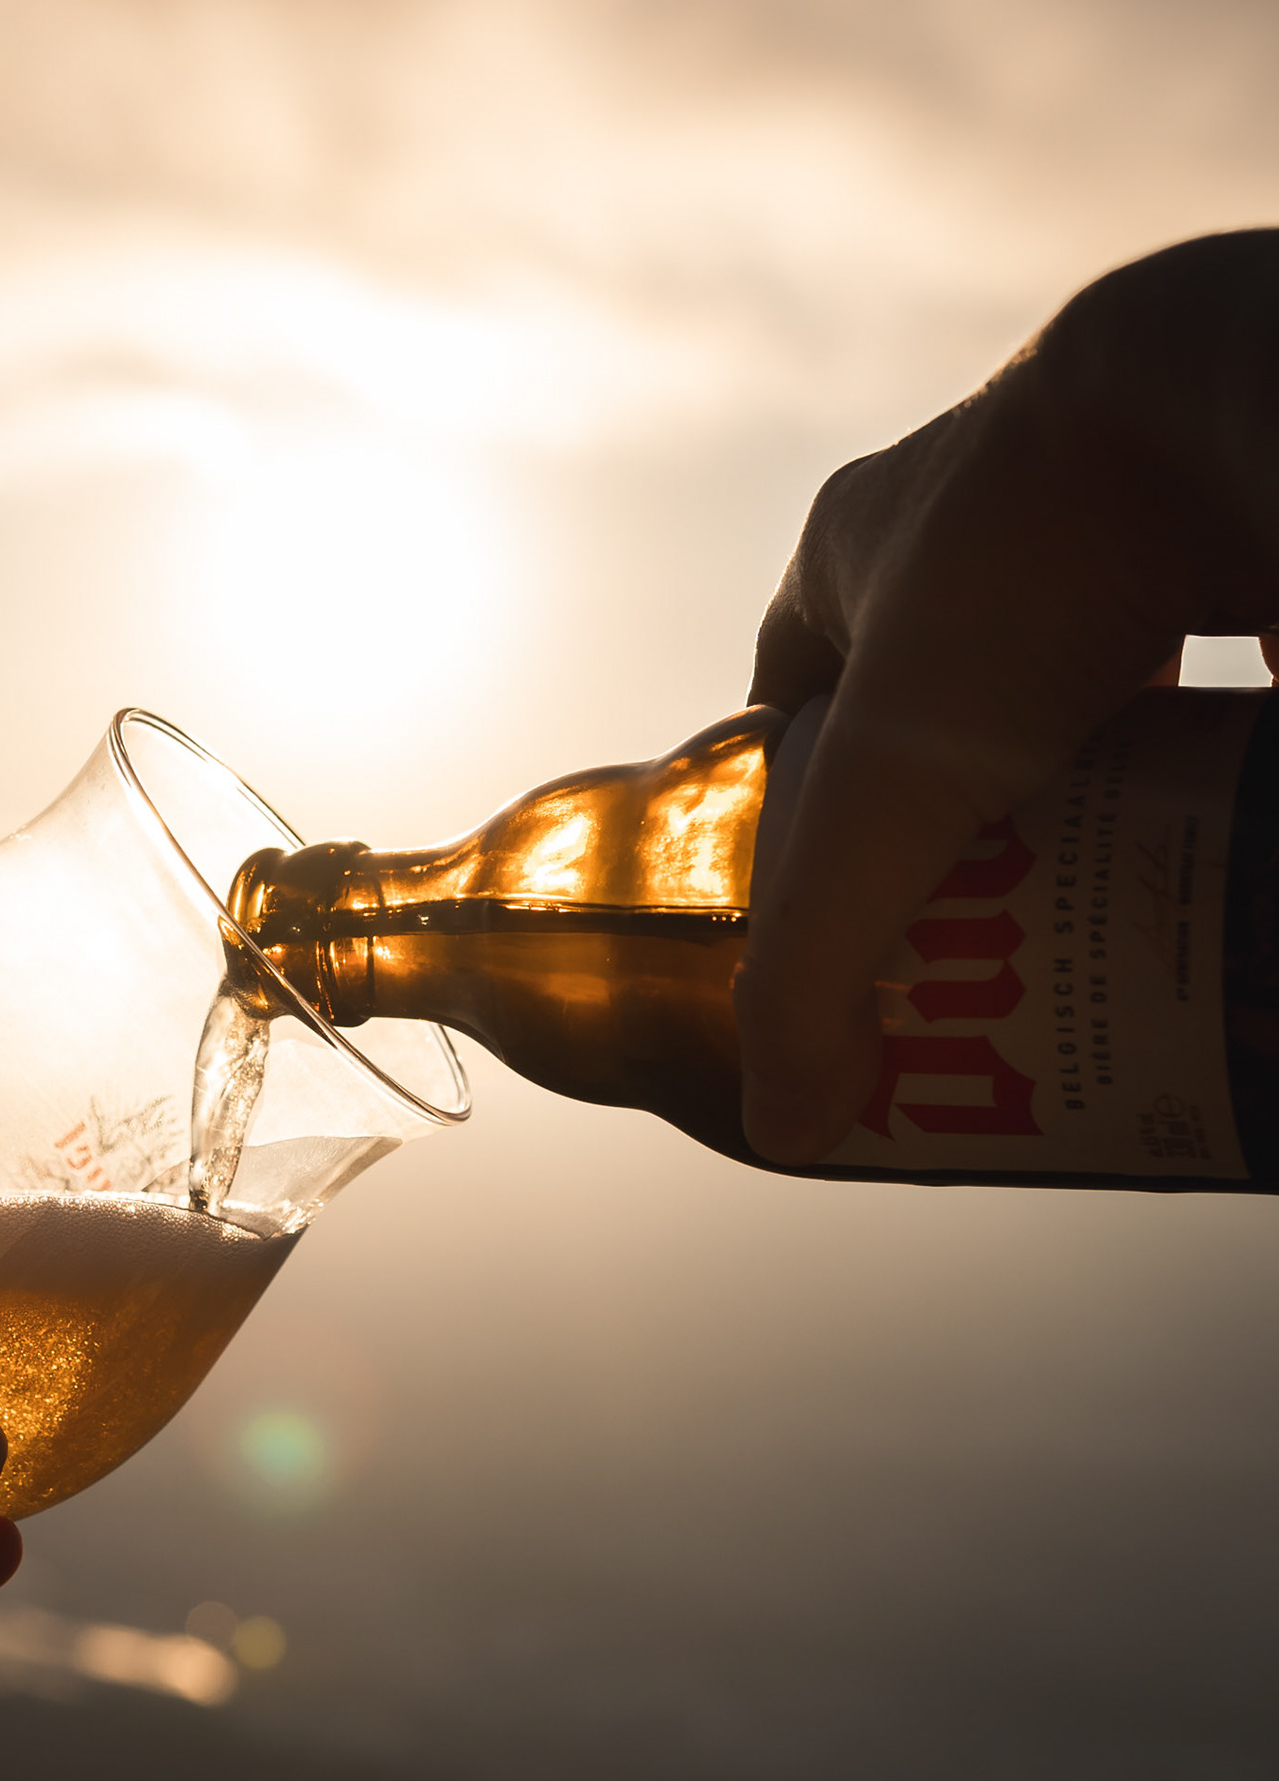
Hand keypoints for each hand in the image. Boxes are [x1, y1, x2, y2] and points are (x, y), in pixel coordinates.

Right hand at [736, 230, 1278, 1162]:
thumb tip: (791, 1129)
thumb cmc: (1025, 576)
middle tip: (992, 932)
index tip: (841, 903)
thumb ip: (813, 969)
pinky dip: (1198, 745)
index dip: (802, 800)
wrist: (1239, 407)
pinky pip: (1199, 660)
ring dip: (1082, 782)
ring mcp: (1108, 516)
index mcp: (852, 552)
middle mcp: (972, 519)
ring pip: (1076, 682)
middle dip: (963, 818)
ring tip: (1109, 900)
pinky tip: (1216, 828)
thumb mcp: (885, 799)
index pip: (795, 691)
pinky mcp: (1227, 531)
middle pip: (943, 703)